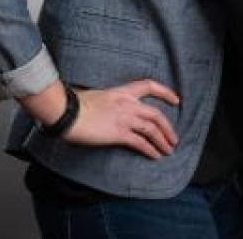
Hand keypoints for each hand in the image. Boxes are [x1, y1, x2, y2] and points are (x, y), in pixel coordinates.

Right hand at [65, 80, 181, 159]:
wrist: (66, 112)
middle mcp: (128, 104)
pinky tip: (155, 156)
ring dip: (163, 141)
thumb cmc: (74, 105)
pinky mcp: (120, 134)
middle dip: (168, 128)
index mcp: (123, 92)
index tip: (176, 99)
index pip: (149, 86)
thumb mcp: (96, 96)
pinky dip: (151, 150)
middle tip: (174, 138)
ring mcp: (125, 119)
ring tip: (169, 150)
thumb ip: (109, 101)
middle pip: (156, 114)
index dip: (166, 92)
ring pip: (152, 129)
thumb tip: (109, 108)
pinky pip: (141, 143)